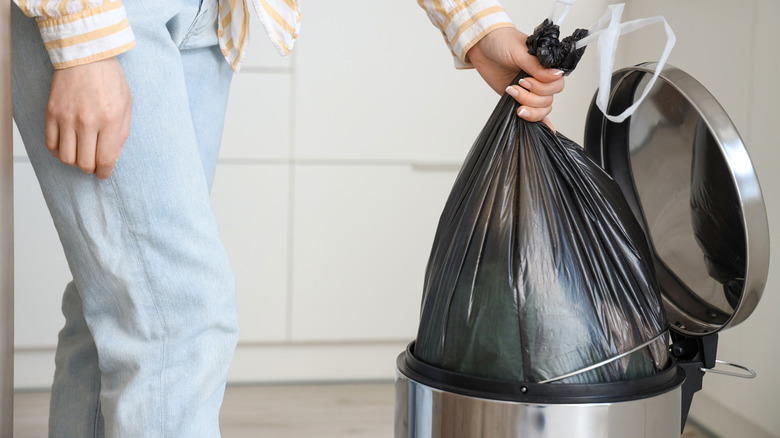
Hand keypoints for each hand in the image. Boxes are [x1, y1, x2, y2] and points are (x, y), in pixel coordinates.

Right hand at [46, 57, 131, 178]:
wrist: (85, 56)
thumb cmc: (110, 79)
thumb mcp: (127, 106)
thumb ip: (121, 134)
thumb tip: (112, 157)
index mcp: (110, 120)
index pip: (105, 159)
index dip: (104, 172)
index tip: (104, 174)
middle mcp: (87, 121)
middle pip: (84, 163)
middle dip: (91, 168)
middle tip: (94, 163)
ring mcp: (67, 117)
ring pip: (66, 157)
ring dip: (74, 161)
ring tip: (81, 154)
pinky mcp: (51, 113)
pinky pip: (51, 144)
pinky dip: (58, 151)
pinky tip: (67, 146)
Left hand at [467, 27, 564, 131]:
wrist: (481, 46)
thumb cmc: (501, 42)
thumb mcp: (518, 51)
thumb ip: (536, 66)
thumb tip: (556, 75)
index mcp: (546, 64)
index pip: (557, 83)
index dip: (542, 86)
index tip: (525, 80)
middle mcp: (541, 78)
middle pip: (549, 99)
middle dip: (531, 97)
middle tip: (515, 86)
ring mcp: (531, 89)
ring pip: (542, 108)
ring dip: (528, 107)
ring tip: (512, 94)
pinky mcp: (520, 98)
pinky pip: (536, 112)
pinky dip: (541, 120)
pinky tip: (547, 129)